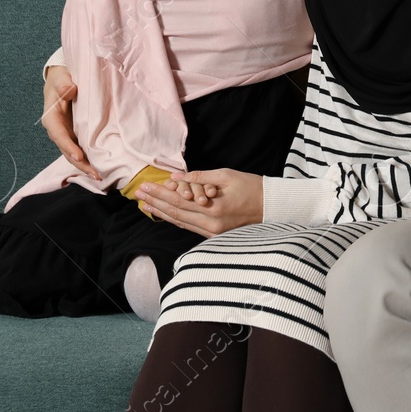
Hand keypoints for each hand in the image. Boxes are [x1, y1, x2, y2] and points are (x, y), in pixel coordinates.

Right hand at [41, 64, 99, 180]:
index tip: (79, 157)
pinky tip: (103, 165)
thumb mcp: (60, 78)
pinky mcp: (77, 134)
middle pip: (67, 150)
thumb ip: (63, 84)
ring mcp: (68, 133)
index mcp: (51, 118)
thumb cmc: (61, 78)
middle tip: (96, 174)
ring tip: (101, 176)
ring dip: (86, 165)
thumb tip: (69, 89)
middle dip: (80, 164)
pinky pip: (83, 148)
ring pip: (75, 153)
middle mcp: (58, 129)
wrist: (64, 78)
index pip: (59, 135)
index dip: (68, 147)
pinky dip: (91, 158)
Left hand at [138, 168, 262, 236]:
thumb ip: (200, 177)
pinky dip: (175, 219)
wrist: (271, 206)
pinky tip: (164, 214)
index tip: (145, 186)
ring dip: (161, 213)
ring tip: (145, 205)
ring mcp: (213, 232)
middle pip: (175, 214)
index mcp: (214, 208)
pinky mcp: (215, 236)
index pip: (178, 201)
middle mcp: (211, 224)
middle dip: (155, 203)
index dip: (159, 194)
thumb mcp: (227, 175)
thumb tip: (176, 177)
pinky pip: (190, 227)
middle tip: (138, 194)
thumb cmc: (252, 187)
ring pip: (180, 223)